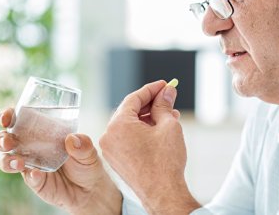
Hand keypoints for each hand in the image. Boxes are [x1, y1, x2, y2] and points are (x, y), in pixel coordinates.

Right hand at [0, 108, 121, 214]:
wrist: (90, 189)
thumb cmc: (86, 163)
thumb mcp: (89, 151)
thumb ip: (83, 144)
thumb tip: (73, 139)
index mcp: (41, 131)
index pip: (19, 119)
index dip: (8, 116)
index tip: (7, 117)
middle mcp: (30, 146)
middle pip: (5, 140)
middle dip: (2, 139)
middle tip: (8, 142)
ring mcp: (30, 164)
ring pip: (7, 160)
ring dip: (7, 160)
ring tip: (18, 162)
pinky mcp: (35, 181)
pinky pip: (27, 178)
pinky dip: (30, 175)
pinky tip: (37, 174)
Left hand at [100, 80, 200, 214]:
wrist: (163, 194)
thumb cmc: (165, 162)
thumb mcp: (168, 125)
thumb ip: (164, 105)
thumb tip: (166, 92)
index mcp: (118, 125)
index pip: (134, 98)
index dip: (152, 89)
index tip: (165, 85)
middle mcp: (109, 136)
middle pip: (130, 111)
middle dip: (151, 103)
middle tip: (168, 97)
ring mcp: (111, 149)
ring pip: (129, 125)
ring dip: (148, 118)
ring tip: (169, 115)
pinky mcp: (116, 159)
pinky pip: (127, 138)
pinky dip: (142, 131)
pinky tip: (159, 129)